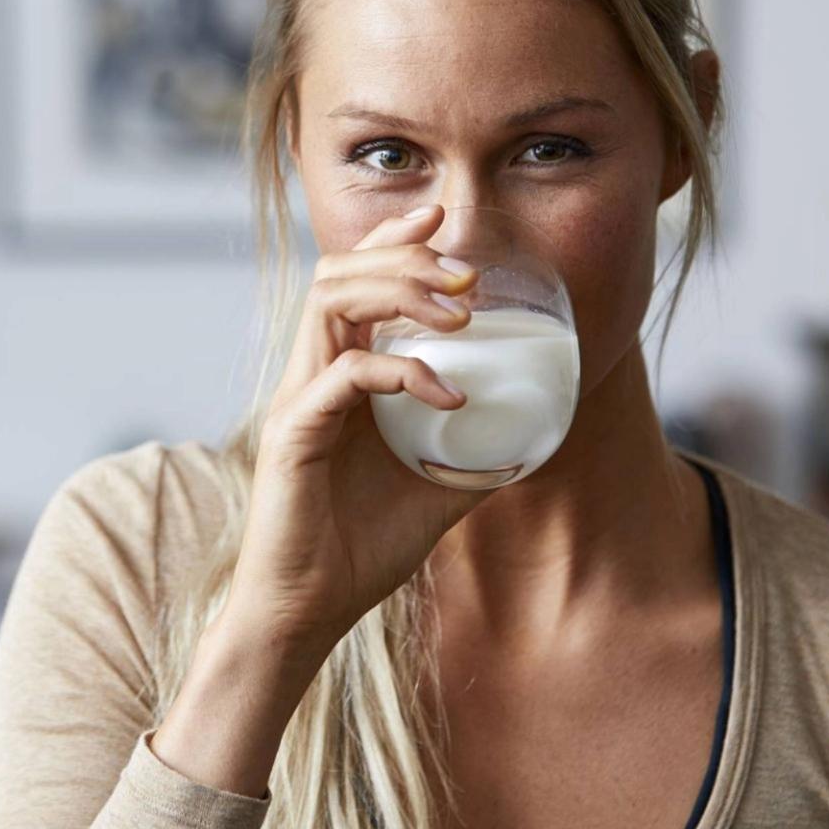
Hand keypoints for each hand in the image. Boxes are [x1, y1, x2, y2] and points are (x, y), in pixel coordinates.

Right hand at [229, 204, 493, 656]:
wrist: (306, 612)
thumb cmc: (359, 550)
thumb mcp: (436, 491)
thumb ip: (472, 453)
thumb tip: (534, 433)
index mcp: (335, 376)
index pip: (353, 281)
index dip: (393, 239)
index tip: (441, 217)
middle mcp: (309, 376)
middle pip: (339, 273)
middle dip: (406, 255)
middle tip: (468, 273)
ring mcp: (298, 400)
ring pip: (330, 302)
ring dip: (399, 291)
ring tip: (461, 312)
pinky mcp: (293, 433)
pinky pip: (345, 374)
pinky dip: (403, 371)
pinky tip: (449, 393)